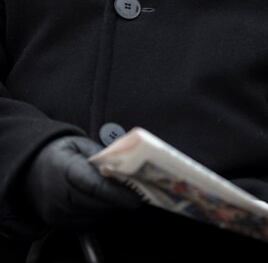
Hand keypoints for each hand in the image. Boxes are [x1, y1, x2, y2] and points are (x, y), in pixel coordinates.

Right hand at [23, 136, 141, 225]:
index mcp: (66, 168)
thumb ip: (102, 156)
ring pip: (94, 215)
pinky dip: (98, 214)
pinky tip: (103, 202)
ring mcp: (56, 210)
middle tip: (137, 195)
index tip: (136, 198)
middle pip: (97, 203)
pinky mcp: (56, 221)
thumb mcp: (80, 144)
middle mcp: (59, 193)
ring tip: (121, 196)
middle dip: (119, 201)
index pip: (96, 186)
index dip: (118, 193)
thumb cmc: (59, 152)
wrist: (30, 167)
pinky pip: (85, 222)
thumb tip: (126, 165)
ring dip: (110, 208)